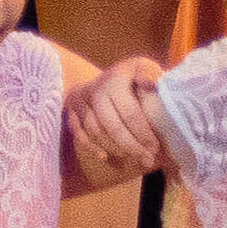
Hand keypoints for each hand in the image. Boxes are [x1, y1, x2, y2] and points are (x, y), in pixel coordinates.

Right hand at [66, 57, 166, 184]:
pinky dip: (91, 147)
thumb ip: (150, 74)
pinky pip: (79, 134)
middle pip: (112, 126)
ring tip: (133, 158)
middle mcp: (95, 90)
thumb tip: (152, 84)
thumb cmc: (131, 75)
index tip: (155, 148)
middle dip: (131, 147)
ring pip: (96, 132)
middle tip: (147, 160)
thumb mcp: (142, 67)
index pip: (129, 113)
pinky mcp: (71, 111)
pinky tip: (105, 157)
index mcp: (115, 80)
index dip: (143, 133)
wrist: (105, 76)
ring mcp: (81, 101)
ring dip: (115, 149)